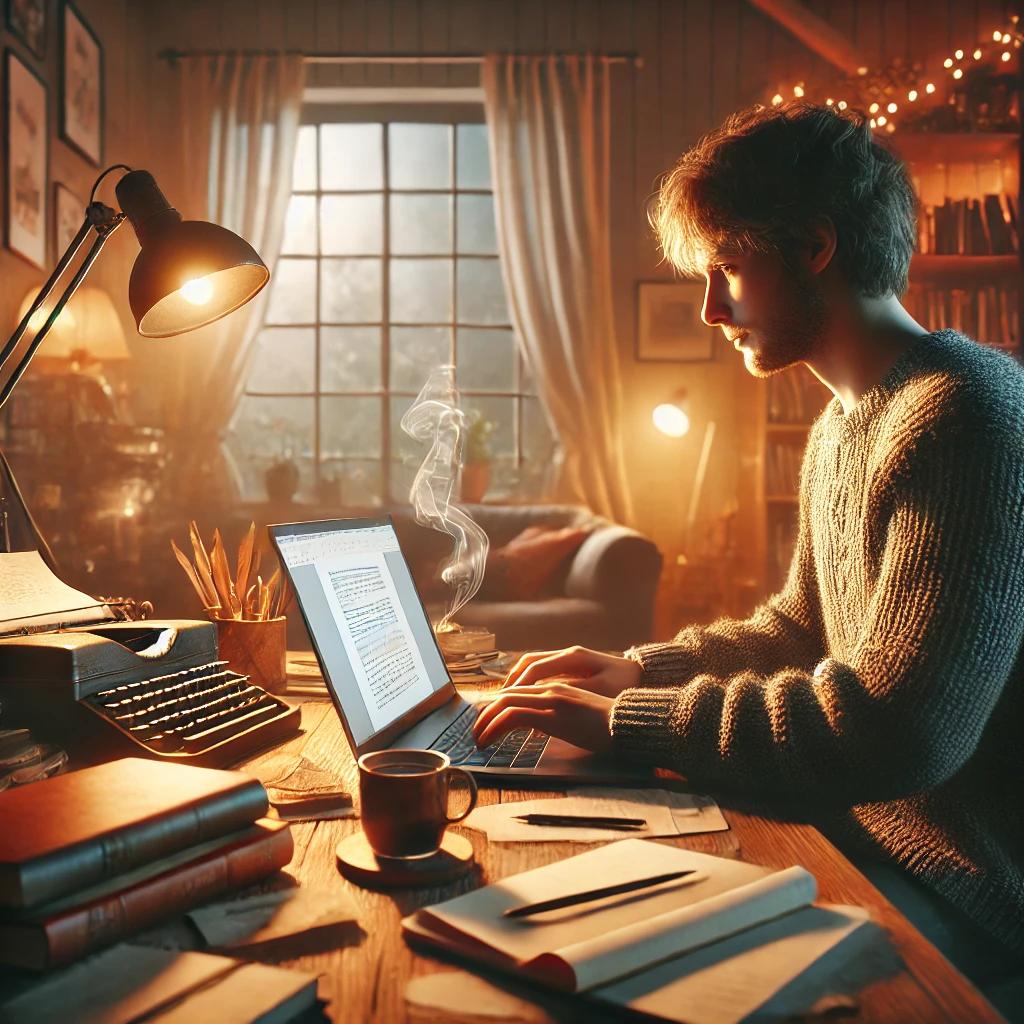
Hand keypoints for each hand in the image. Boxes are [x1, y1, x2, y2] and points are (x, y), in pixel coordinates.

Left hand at [472, 682, 615, 752]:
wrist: (628, 724)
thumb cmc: (609, 727)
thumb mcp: (579, 718)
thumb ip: (558, 717)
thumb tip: (540, 728)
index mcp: (558, 688)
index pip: (518, 692)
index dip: (497, 705)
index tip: (487, 721)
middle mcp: (551, 689)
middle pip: (507, 695)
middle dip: (486, 714)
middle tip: (476, 732)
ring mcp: (551, 699)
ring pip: (505, 703)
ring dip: (486, 721)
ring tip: (477, 739)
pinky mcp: (551, 714)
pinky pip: (512, 716)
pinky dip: (494, 727)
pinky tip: (488, 740)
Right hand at [503, 646, 641, 697]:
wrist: (646, 677)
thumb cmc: (624, 686)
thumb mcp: (598, 691)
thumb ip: (569, 693)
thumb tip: (541, 699)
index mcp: (572, 658)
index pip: (534, 669)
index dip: (517, 686)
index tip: (502, 702)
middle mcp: (567, 654)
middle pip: (529, 663)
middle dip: (511, 681)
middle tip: (496, 701)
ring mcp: (570, 658)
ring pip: (534, 664)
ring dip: (518, 680)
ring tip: (505, 699)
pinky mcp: (574, 666)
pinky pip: (544, 670)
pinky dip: (529, 681)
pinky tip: (526, 696)